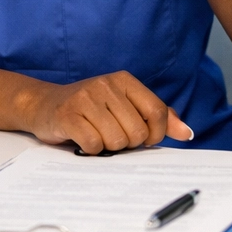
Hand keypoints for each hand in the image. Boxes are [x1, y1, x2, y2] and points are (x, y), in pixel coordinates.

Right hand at [23, 71, 193, 153]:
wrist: (44, 105)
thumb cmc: (91, 109)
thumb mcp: (124, 105)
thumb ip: (157, 117)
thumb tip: (187, 133)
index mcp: (124, 80)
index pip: (157, 111)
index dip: (156, 134)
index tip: (145, 140)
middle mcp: (106, 85)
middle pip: (137, 132)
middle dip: (128, 143)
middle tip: (113, 135)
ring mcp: (86, 98)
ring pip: (117, 141)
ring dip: (109, 147)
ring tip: (98, 136)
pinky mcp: (68, 115)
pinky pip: (94, 145)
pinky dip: (91, 150)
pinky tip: (84, 140)